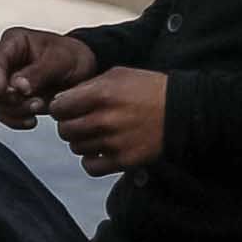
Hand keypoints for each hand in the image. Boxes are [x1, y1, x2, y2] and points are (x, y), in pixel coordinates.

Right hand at [0, 27, 97, 125]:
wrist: (84, 72)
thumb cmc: (73, 58)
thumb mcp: (61, 60)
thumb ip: (39, 72)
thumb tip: (16, 86)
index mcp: (14, 42)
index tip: (6, 92)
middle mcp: (5, 60)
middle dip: (4, 97)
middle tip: (32, 102)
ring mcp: (5, 80)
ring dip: (13, 110)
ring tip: (39, 107)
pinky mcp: (11, 98)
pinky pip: (2, 113)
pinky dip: (14, 120)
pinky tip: (32, 120)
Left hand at [48, 65, 171, 171]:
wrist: (183, 110)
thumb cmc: (149, 88)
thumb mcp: (118, 75)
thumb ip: (88, 86)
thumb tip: (63, 99)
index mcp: (101, 94)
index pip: (59, 107)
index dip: (59, 107)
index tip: (66, 107)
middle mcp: (105, 120)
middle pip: (64, 130)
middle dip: (68, 125)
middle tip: (78, 121)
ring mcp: (114, 142)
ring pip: (76, 148)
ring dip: (80, 141)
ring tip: (93, 134)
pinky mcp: (124, 161)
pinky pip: (90, 167)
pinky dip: (91, 160)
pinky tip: (99, 150)